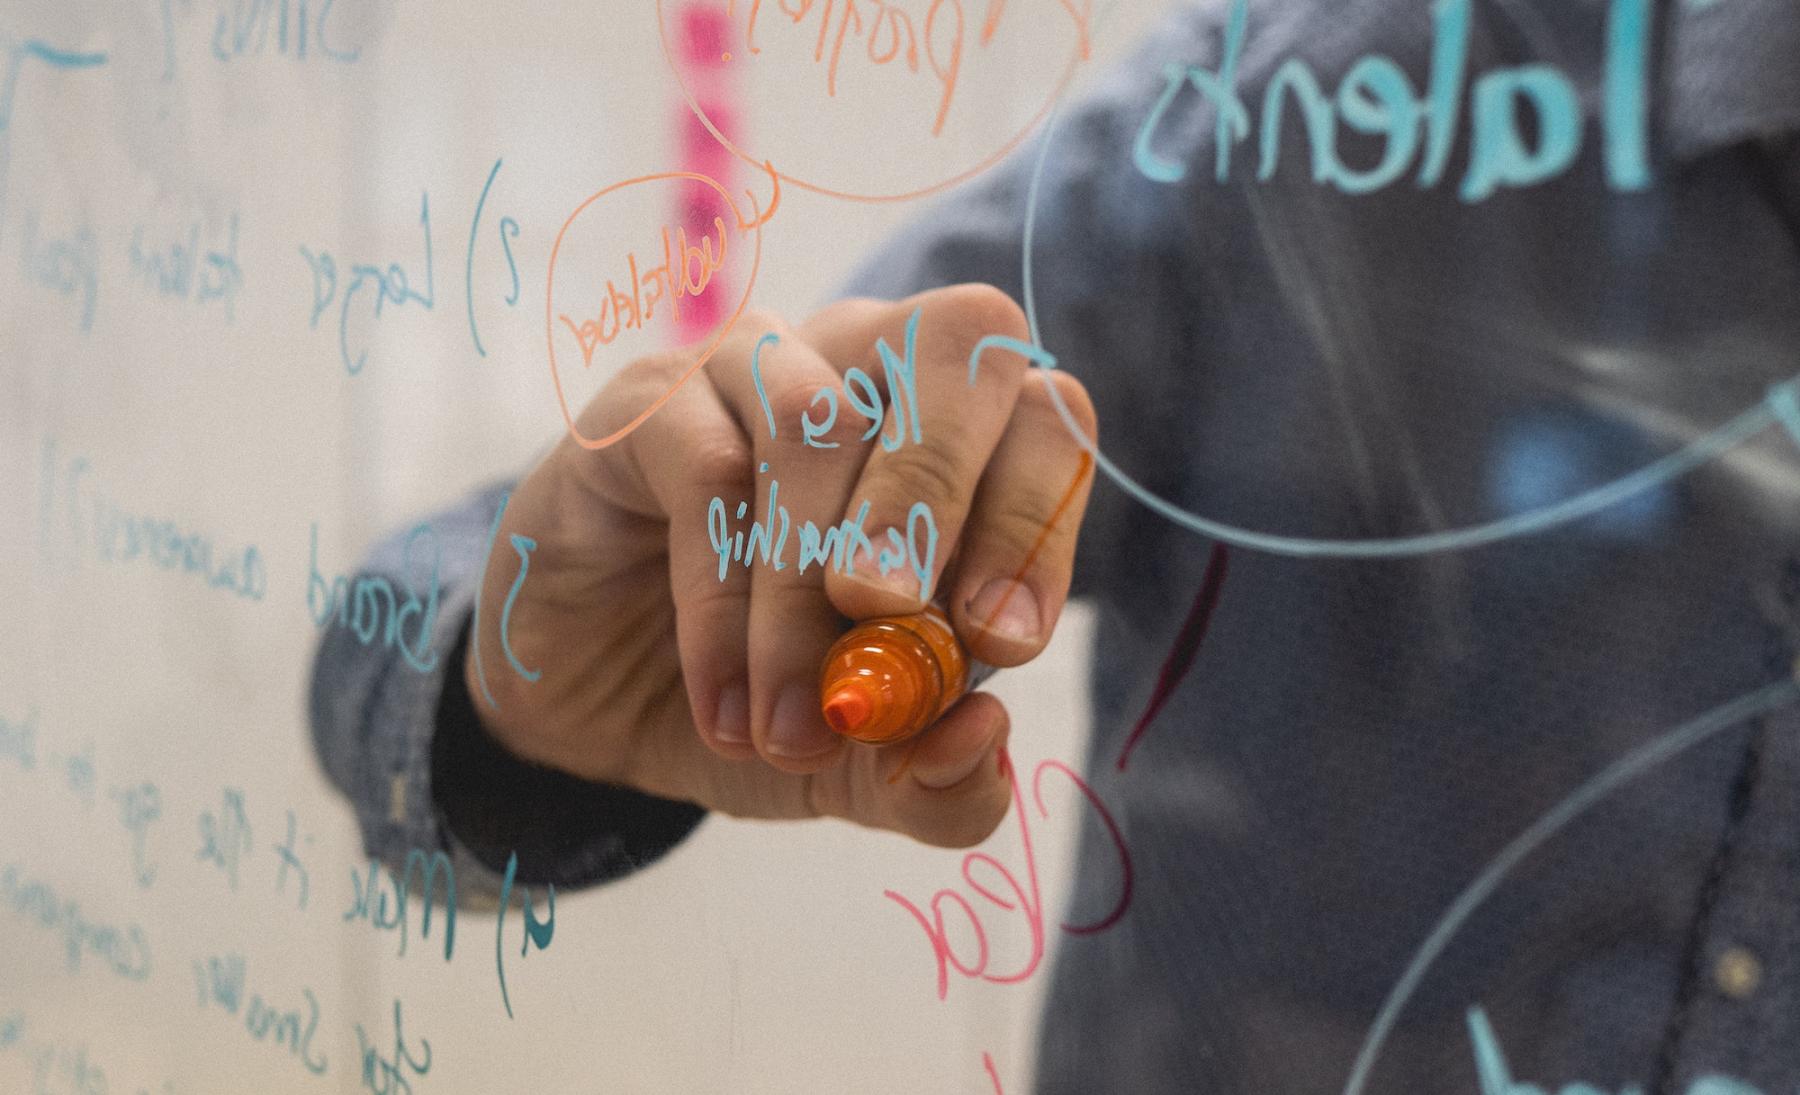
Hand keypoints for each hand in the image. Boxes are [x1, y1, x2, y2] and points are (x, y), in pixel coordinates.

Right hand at [467, 284, 1096, 847]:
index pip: (1048, 418)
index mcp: (963, 437)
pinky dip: (723, 604)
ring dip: (808, 591)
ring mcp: (760, 367)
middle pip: (958, 342)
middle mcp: (873, 367)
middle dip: (938, 496)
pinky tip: (724, 705)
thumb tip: (986, 735)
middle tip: (891, 620)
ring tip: (793, 727)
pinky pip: (707, 468)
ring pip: (821, 422)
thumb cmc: (766, 700)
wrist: (599, 709)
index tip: (998, 646)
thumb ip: (941, 781)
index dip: (1037, 521)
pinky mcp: (651, 401)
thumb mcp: (867, 771)